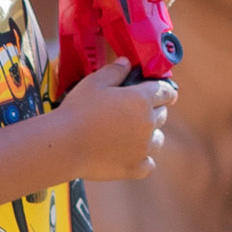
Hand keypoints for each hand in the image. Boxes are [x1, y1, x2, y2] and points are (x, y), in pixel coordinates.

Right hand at [53, 61, 175, 184]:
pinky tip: (133, 155)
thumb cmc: (78, 110)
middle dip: (153, 110)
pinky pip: (149, 163)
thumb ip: (114, 71)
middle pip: (162, 115)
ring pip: (158, 139)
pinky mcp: (134, 168)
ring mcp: (143, 148)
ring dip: (150, 134)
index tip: (166, 93)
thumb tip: (126, 63)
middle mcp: (148, 124)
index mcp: (141, 99)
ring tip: (134, 133)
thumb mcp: (94, 83)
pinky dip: (144, 159)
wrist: (64, 144)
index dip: (166, 91)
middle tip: (137, 110)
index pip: (166, 92)